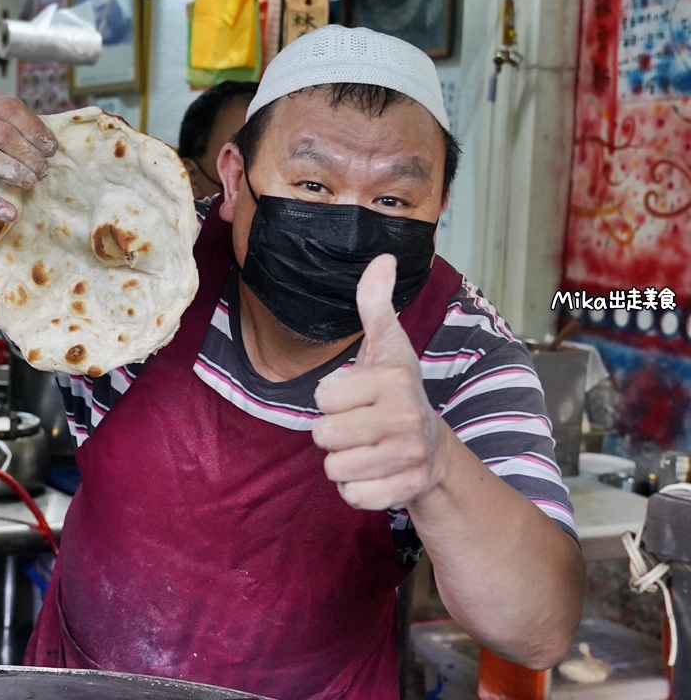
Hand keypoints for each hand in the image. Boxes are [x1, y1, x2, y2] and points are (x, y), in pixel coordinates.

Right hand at [0, 87, 56, 221]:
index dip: (35, 130)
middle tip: (43, 170)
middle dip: (28, 154)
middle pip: (2, 134)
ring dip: (13, 171)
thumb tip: (51, 146)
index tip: (51, 149)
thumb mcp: (3, 124)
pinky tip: (11, 213)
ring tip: (30, 182)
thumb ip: (24, 128)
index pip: (11, 109)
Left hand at [312, 254, 446, 509]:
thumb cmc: (397, 391)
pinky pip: (351, 496)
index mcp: (395, 379)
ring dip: (343, 461)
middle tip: (360, 425)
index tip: (356, 394)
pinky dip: (356, 489)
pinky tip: (375, 471)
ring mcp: (408, 457)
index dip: (331, 396)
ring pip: (333, 468)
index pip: (322, 394)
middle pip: (323, 435)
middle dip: (333, 432)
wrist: (435, 450)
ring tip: (367, 447)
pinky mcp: (405, 491)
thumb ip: (375, 305)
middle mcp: (406, 417)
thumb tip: (380, 259)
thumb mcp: (387, 346)